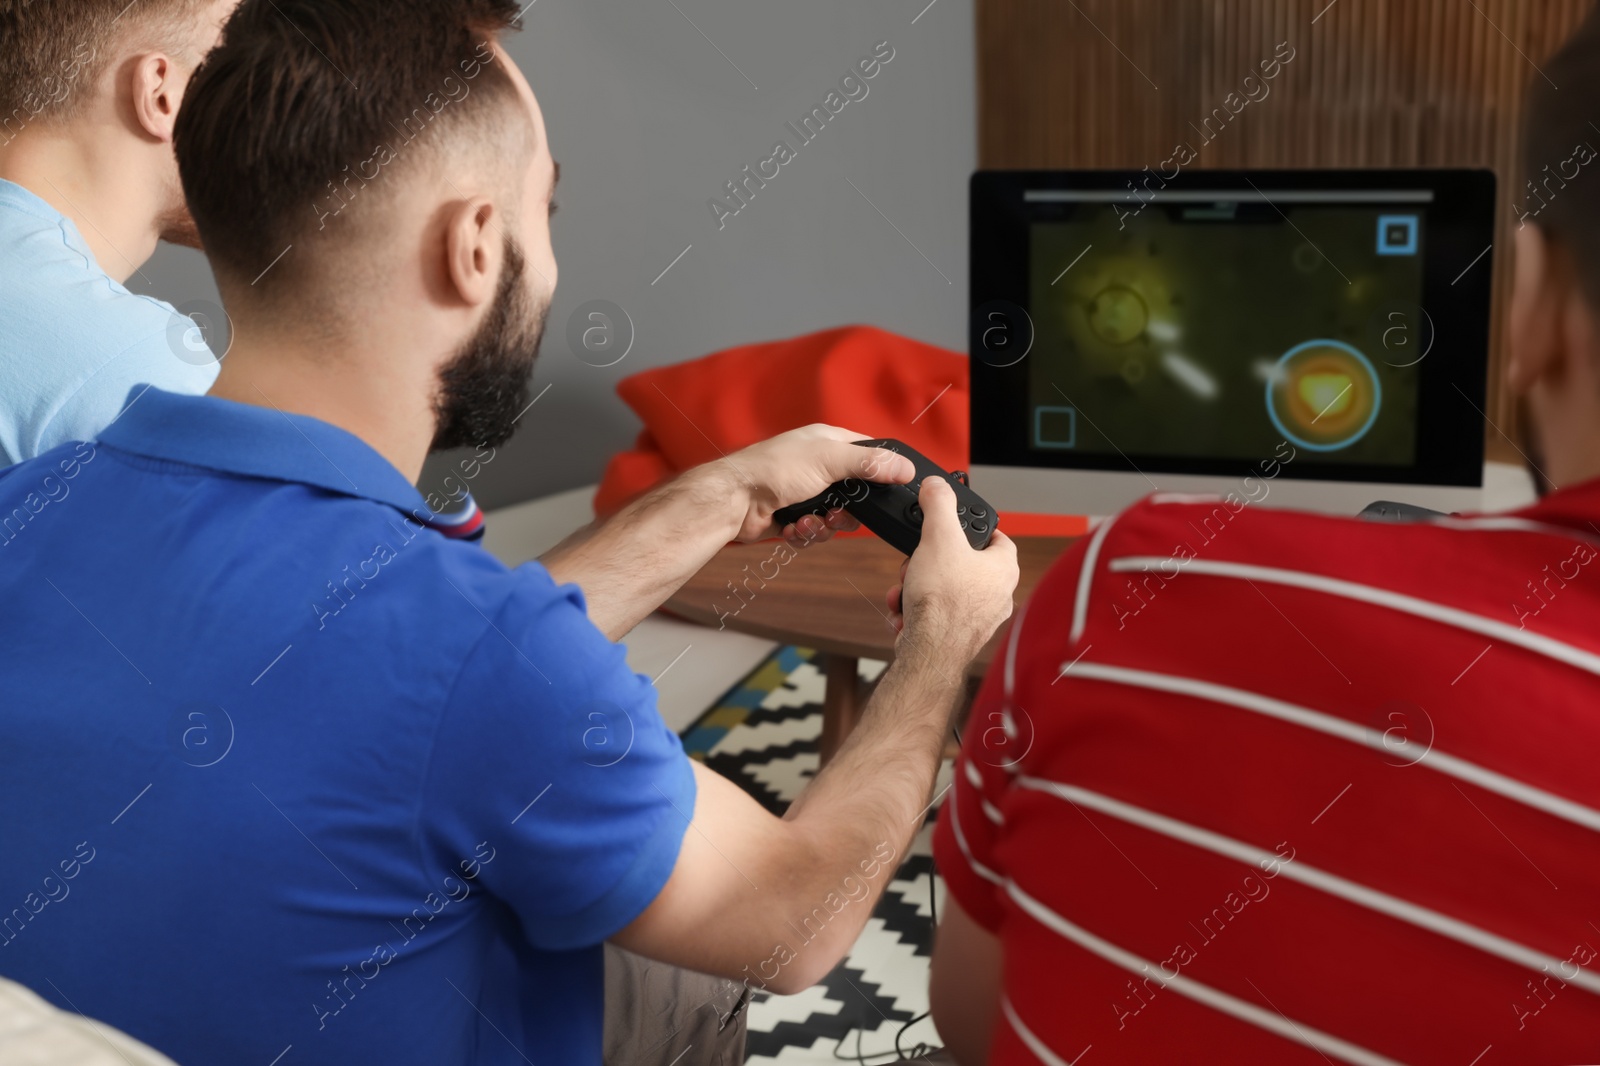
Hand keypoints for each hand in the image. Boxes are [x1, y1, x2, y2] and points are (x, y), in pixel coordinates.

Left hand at [723, 424, 915, 544]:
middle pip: (855, 495)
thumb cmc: (773, 469)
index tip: (888, 490)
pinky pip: (813, 532)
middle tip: (835, 513)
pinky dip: (805, 534)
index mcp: (828, 443)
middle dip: (847, 512)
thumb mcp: (828, 460)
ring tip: (806, 521)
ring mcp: (804, 493)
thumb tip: (906, 468)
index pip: (868, 454)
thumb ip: (869, 463)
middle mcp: (818, 466)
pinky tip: (792, 528)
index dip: (880, 473)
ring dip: (823, 526)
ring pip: (835, 518)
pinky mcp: (792, 517)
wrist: (734, 501)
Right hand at [886, 479, 1017, 662]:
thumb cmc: (943, 601)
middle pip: (960, 564)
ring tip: (907, 592)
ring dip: (916, 588)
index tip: (954, 524)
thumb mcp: (938, 537)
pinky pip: (934, 614)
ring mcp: (978, 618)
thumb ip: (938, 505)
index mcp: (1003, 568)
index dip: (974, 527)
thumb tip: (937, 485)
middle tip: (916, 564)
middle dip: (928, 563)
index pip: (997, 536)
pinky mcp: (958, 636)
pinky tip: (906, 614)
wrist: (930, 652)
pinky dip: (916, 611)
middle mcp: (997, 594)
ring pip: (943, 590)